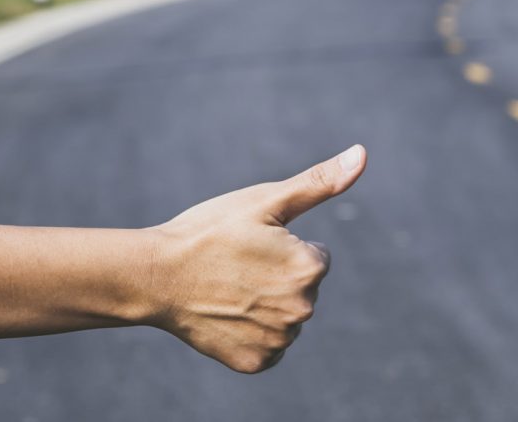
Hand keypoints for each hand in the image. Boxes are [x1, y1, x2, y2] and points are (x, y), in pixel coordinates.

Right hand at [146, 145, 366, 372]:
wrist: (155, 276)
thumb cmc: (209, 231)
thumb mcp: (265, 200)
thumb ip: (320, 182)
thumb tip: (362, 154)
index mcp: (310, 268)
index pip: (316, 256)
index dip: (283, 247)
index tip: (251, 245)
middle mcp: (303, 310)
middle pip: (303, 288)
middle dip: (278, 276)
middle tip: (236, 267)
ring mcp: (279, 341)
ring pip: (286, 316)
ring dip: (266, 305)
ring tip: (228, 290)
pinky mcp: (257, 362)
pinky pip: (270, 345)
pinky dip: (253, 332)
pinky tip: (227, 316)